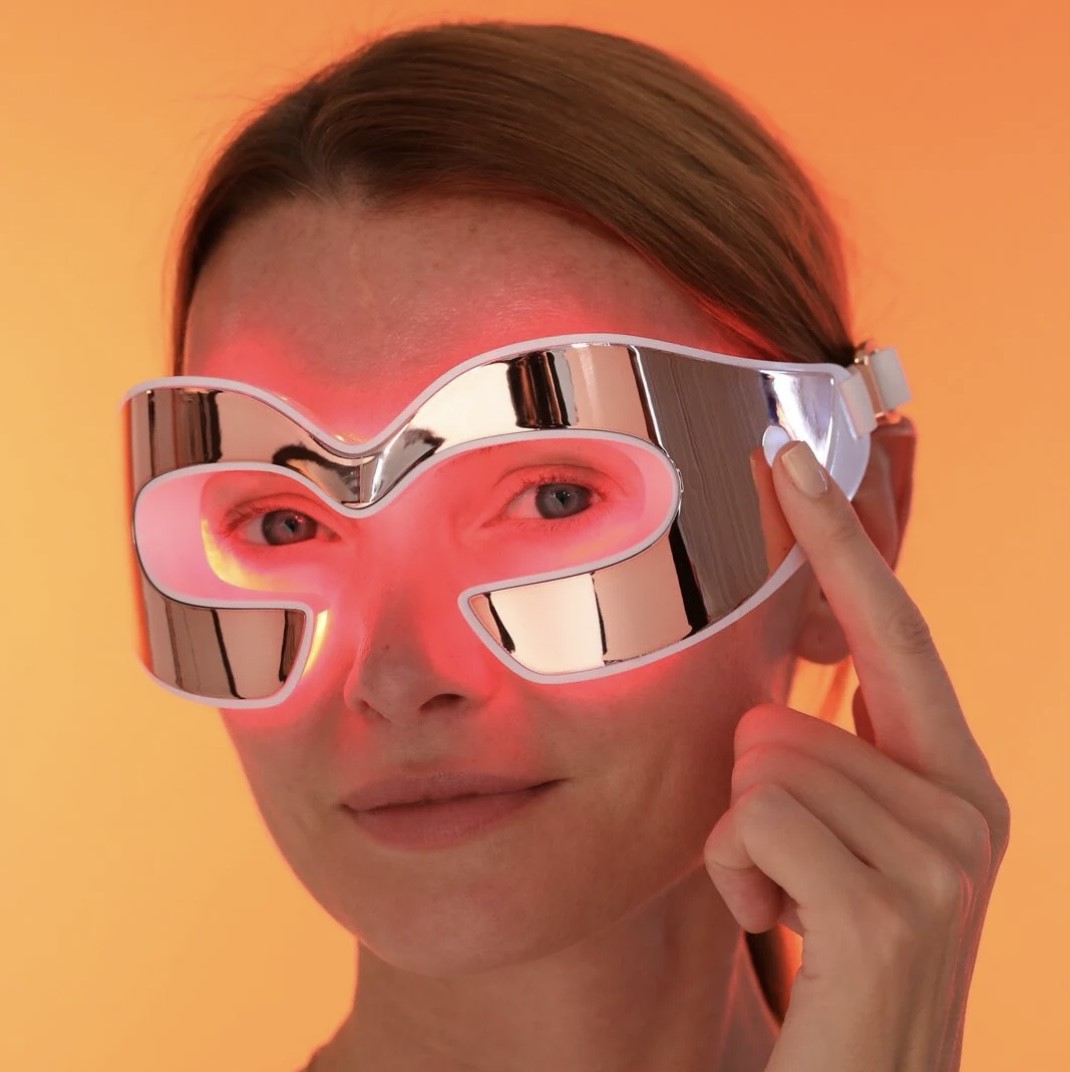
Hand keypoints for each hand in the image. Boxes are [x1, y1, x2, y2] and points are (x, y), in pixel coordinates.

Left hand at [703, 427, 1011, 1071]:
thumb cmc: (832, 956)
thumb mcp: (832, 841)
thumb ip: (826, 755)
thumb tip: (766, 700)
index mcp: (953, 780)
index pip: (893, 631)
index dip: (841, 540)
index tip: (793, 455)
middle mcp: (968, 806)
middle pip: (783, 714)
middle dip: (751, 790)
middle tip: (791, 875)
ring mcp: (942, 858)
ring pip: (762, 763)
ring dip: (740, 843)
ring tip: (794, 909)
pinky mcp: (893, 909)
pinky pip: (752, 818)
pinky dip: (734, 875)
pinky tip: (788, 932)